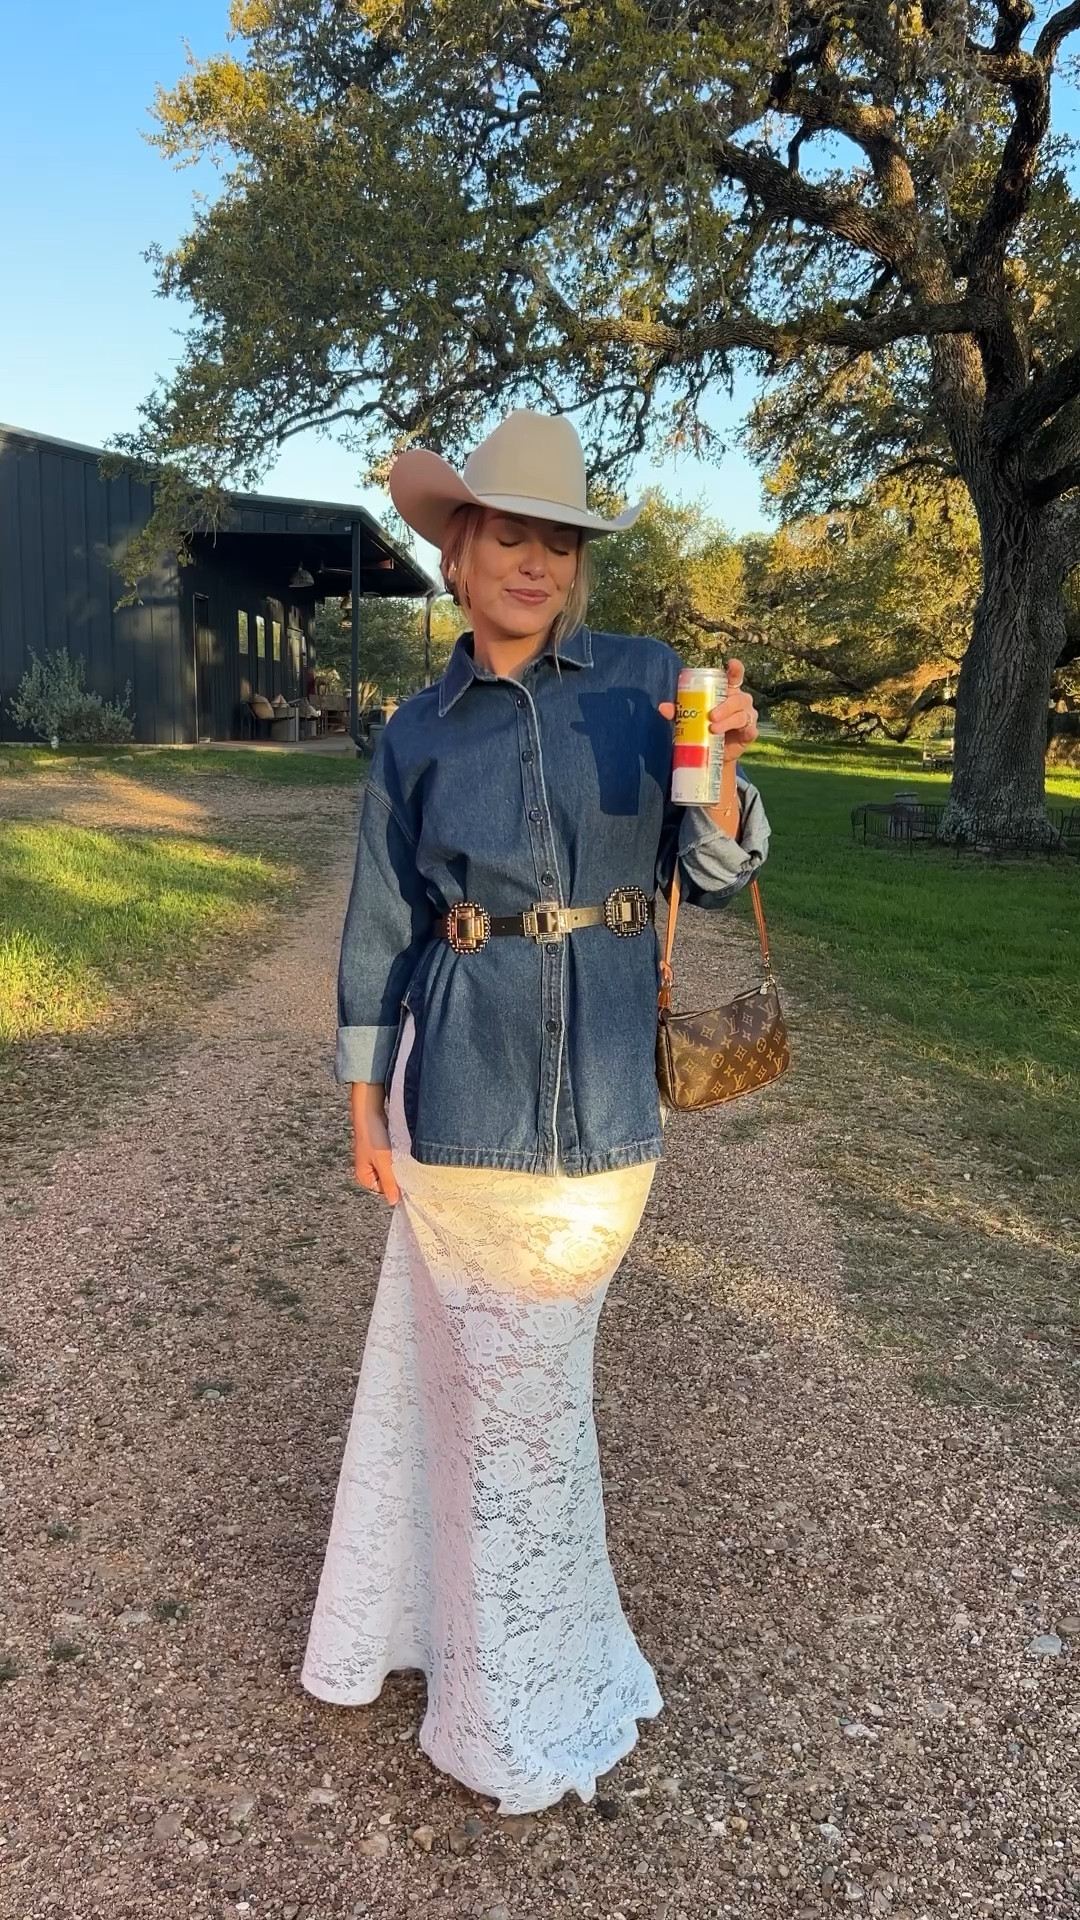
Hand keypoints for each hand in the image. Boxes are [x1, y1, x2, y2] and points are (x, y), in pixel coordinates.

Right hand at [349, 1082, 400, 1204]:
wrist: (370, 1111)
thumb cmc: (372, 1136)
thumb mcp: (383, 1162)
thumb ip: (389, 1183)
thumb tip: (393, 1202)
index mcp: (363, 1178)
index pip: (386, 1191)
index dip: (397, 1185)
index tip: (407, 1178)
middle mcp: (368, 1171)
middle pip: (389, 1181)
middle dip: (398, 1174)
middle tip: (405, 1164)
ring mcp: (374, 1161)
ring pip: (393, 1170)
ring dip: (399, 1164)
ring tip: (401, 1155)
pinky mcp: (381, 1151)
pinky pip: (393, 1160)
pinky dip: (398, 1157)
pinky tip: (401, 1150)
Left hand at [658, 657, 758, 760]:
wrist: (712, 754)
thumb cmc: (703, 729)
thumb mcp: (689, 719)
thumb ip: (678, 712)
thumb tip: (662, 707)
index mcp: (727, 692)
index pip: (735, 677)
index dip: (736, 669)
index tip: (732, 663)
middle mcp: (740, 701)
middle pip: (738, 698)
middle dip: (725, 706)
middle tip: (711, 715)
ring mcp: (748, 716)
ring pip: (742, 714)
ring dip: (728, 720)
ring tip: (713, 728)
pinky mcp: (750, 732)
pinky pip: (749, 729)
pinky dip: (740, 731)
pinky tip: (731, 735)